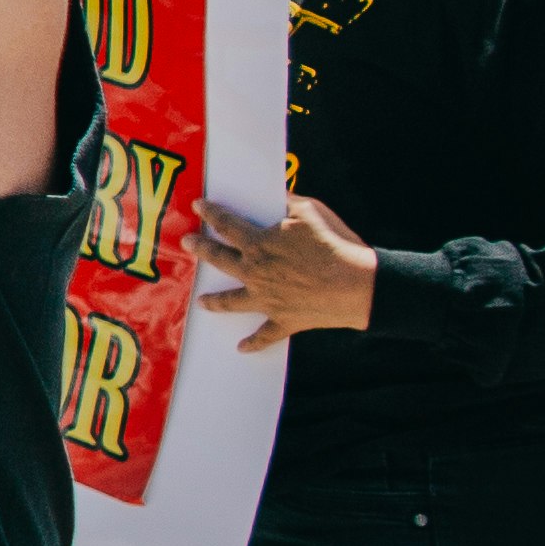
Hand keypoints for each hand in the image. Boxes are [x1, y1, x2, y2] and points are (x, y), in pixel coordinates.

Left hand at [194, 197, 376, 349]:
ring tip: (200, 301)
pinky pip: (264, 335)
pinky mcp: (283, 320)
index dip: (212, 213)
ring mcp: (267, 299)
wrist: (358, 285)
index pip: (227, 225)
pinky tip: (241, 349)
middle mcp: (256, 272)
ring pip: (232, 301)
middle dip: (201, 249)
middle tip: (186, 244)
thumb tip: (276, 196)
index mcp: (259, 244)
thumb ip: (288, 203)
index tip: (198, 206)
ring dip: (215, 301)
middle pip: (220, 259)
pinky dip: (253, 343)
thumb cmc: (335, 245)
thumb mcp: (311, 212)